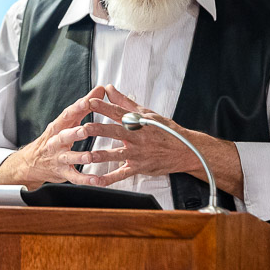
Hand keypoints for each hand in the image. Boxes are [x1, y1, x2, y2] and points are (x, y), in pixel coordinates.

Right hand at [0, 86, 106, 187]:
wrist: (31, 162)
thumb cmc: (54, 138)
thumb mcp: (66, 121)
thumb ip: (84, 106)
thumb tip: (101, 89)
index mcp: (59, 126)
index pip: (67, 114)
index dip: (77, 107)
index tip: (89, 100)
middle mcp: (56, 141)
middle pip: (64, 135)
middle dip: (74, 133)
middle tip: (85, 130)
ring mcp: (58, 157)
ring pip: (68, 157)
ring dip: (79, 156)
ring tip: (89, 157)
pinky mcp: (62, 172)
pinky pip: (74, 177)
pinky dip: (85, 179)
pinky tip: (96, 180)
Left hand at [82, 85, 244, 196]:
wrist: (185, 151)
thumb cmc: (166, 131)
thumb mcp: (147, 113)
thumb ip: (124, 102)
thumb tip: (109, 88)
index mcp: (139, 123)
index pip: (119, 112)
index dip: (104, 107)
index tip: (90, 102)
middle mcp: (138, 138)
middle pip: (116, 132)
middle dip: (99, 130)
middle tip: (84, 128)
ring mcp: (138, 154)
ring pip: (117, 154)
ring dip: (101, 155)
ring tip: (87, 155)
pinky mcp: (139, 167)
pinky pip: (122, 174)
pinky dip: (109, 179)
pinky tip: (96, 181)